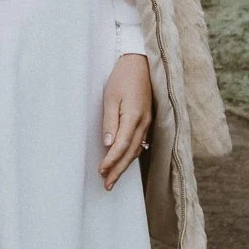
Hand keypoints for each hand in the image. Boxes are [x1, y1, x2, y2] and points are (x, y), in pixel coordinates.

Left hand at [99, 53, 153, 189]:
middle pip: (131, 153)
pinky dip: (131, 154)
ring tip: (113, 178)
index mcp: (133, 117)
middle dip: (119, 170)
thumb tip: (108, 144)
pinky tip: (126, 161)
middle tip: (107, 185)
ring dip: (125, 165)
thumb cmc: (122, 77)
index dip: (111, 161)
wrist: (140, 63)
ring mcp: (147, 122)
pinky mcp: (147, 119)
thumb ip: (110, 121)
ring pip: (136, 150)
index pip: (122, 146)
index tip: (101, 171)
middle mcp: (143, 123)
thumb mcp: (110, 97)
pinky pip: (140, 142)